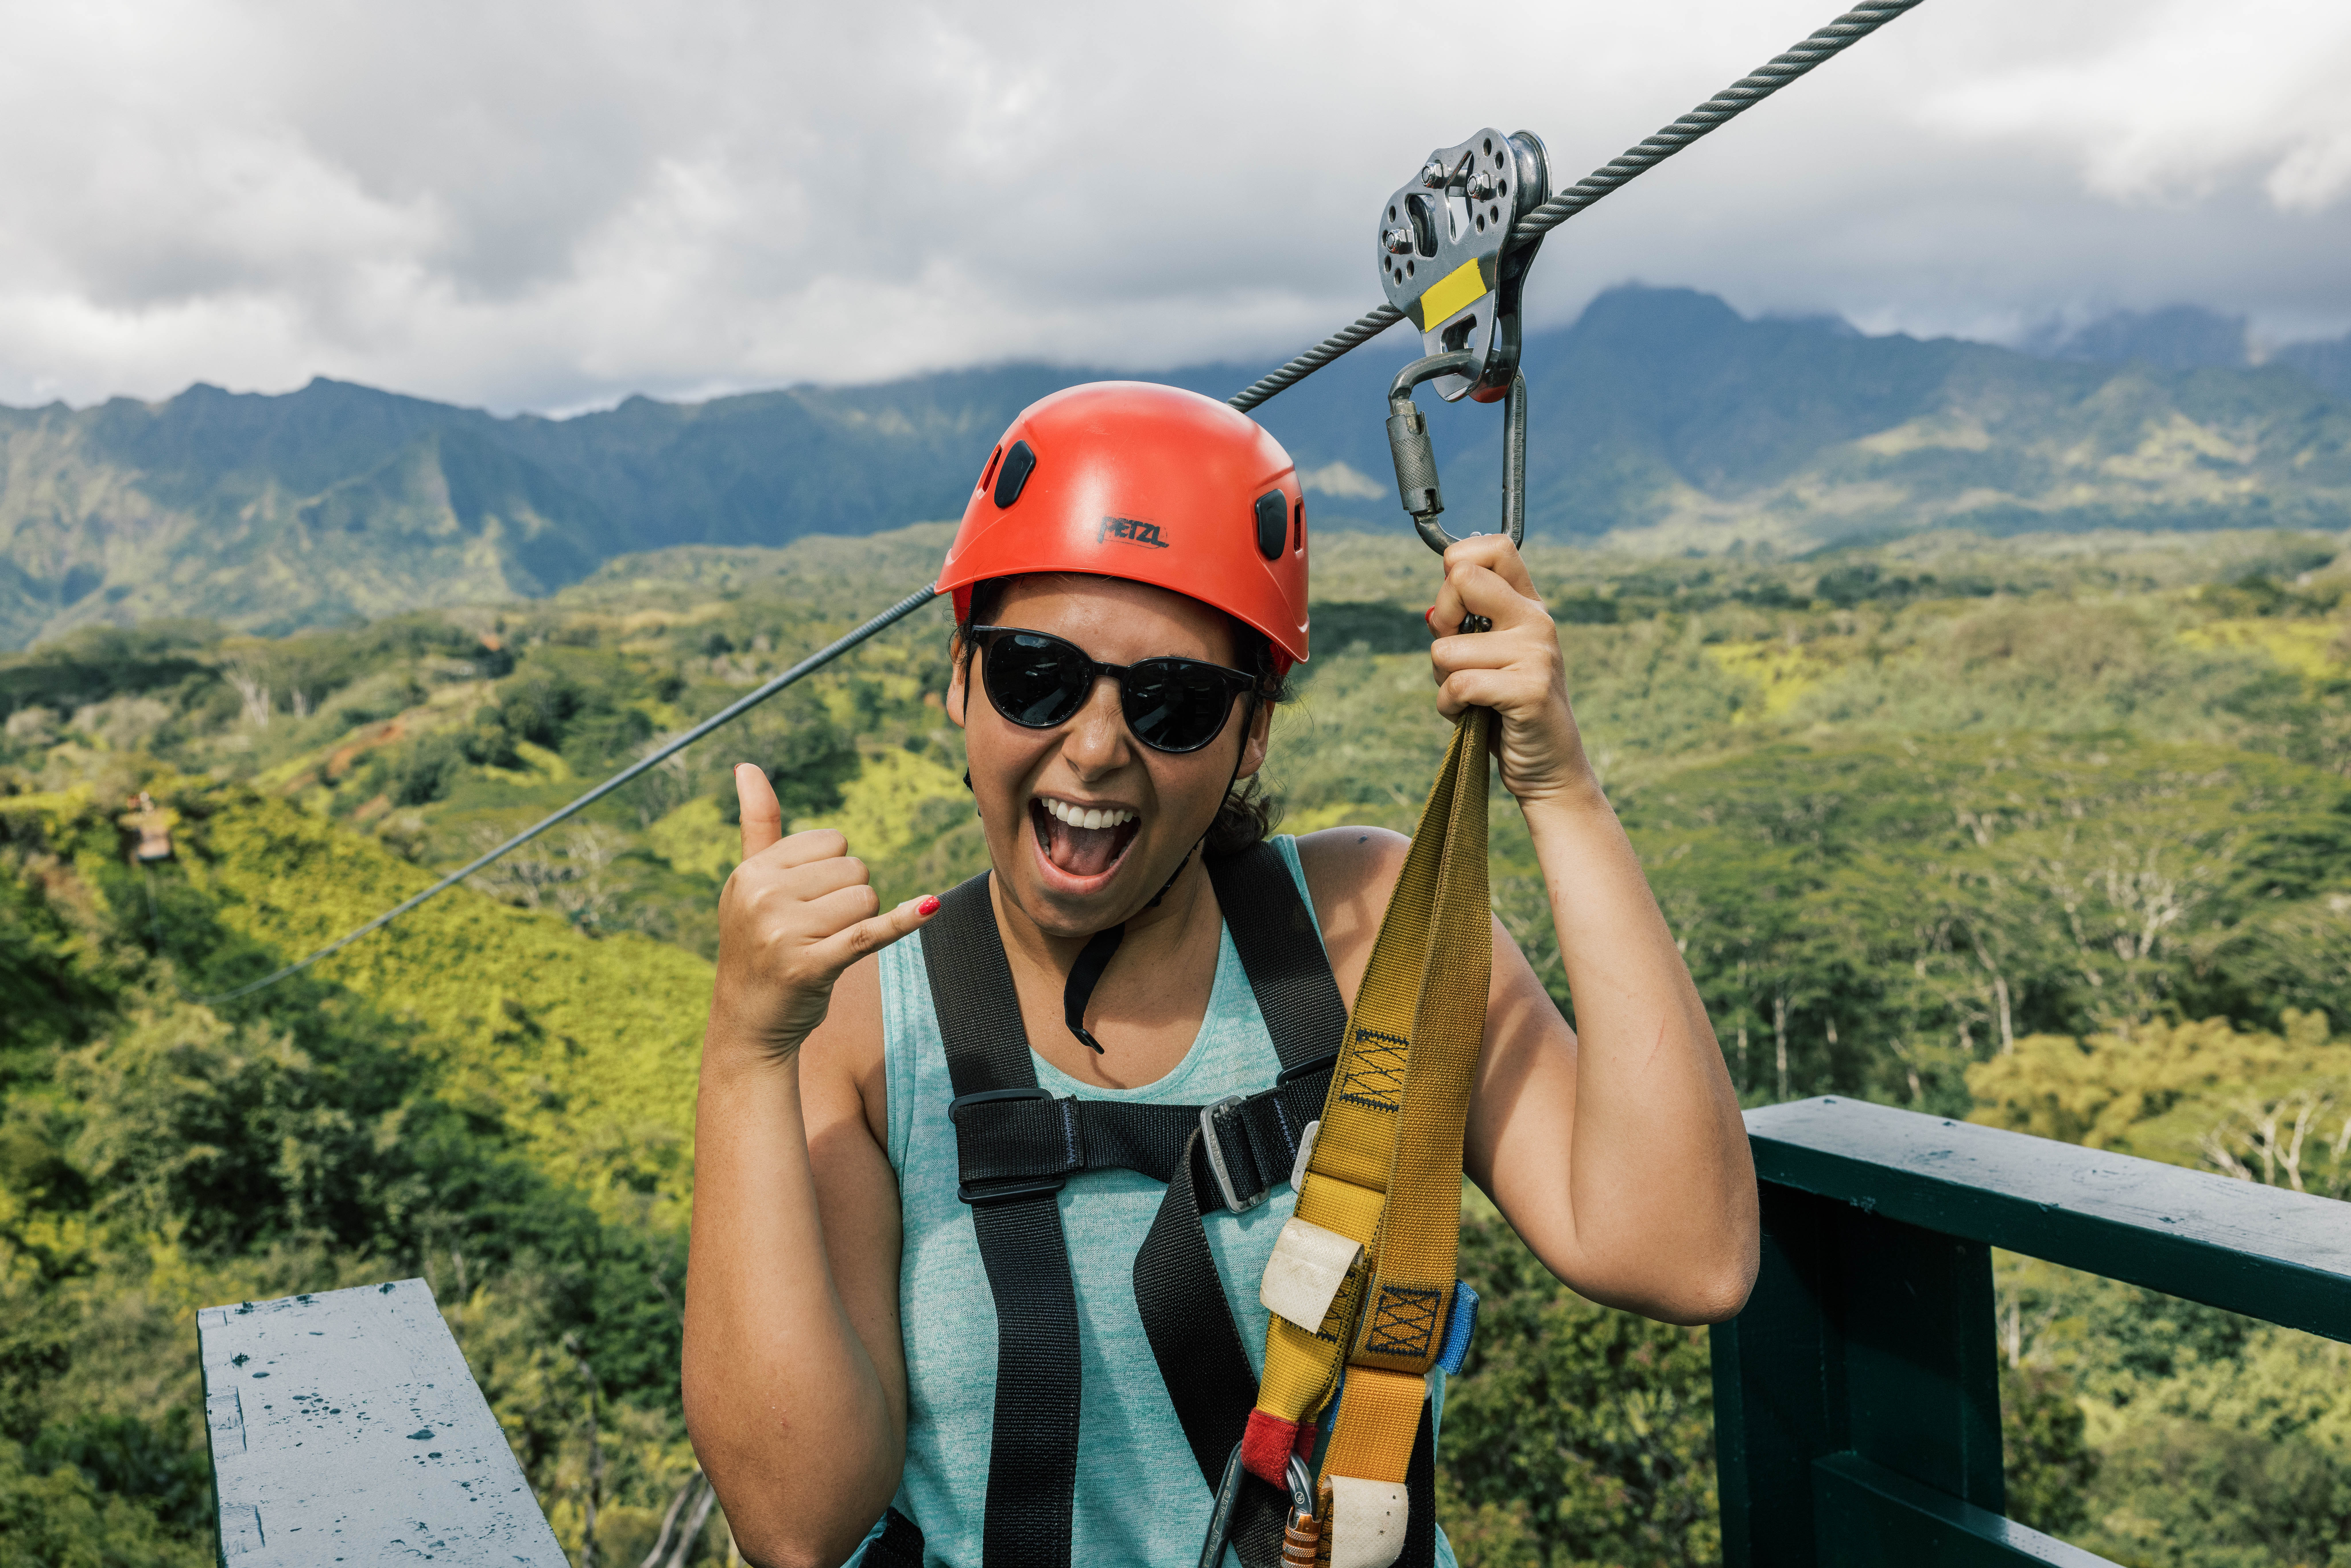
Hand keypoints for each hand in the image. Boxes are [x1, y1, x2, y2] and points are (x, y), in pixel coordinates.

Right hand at [708, 763, 939, 1063]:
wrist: (747, 1024)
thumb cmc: (758, 946)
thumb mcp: (750, 883)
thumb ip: (757, 824)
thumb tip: (747, 765)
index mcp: (751, 871)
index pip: (831, 842)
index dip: (832, 871)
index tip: (804, 902)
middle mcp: (762, 896)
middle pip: (853, 869)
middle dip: (847, 898)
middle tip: (815, 930)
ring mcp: (783, 932)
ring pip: (865, 899)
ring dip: (858, 923)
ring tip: (823, 946)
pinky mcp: (810, 966)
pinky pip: (870, 932)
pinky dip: (902, 921)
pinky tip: (927, 908)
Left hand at [1425, 535, 1599, 809]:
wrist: (1549, 767)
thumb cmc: (1506, 710)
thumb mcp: (1484, 658)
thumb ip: (1463, 627)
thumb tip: (1432, 611)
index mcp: (1527, 605)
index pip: (1493, 547)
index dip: (1457, 567)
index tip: (1457, 609)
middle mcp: (1536, 621)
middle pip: (1462, 579)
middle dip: (1441, 620)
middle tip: (1456, 655)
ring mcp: (1537, 653)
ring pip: (1446, 648)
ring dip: (1442, 679)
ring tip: (1471, 697)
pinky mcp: (1530, 689)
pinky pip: (1458, 684)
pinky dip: (1449, 705)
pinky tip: (1470, 714)